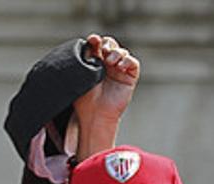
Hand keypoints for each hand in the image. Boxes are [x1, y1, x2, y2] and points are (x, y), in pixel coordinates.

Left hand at [73, 33, 139, 156]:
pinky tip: (119, 67)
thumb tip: (91, 40)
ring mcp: (119, 71)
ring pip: (122, 52)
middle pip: (111, 45)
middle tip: (103, 50)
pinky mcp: (130, 78)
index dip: (96, 40)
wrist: (94, 114)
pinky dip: (127, 61)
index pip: (97, 45)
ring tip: (110, 62)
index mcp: (94, 62)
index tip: (92, 40)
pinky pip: (133, 63)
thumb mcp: (80, 74)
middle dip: (107, 44)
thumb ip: (84, 56)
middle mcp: (108, 65)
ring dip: (116, 53)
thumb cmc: (84, 98)